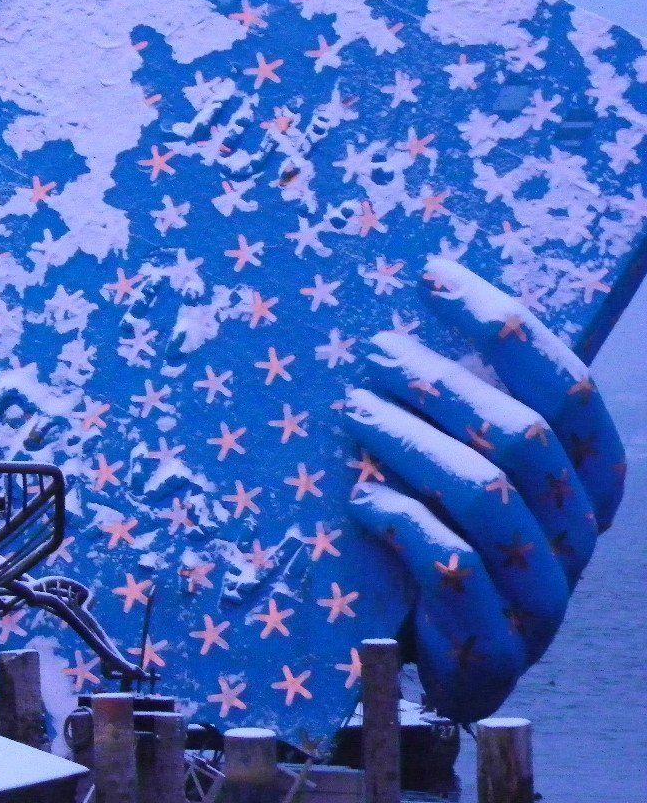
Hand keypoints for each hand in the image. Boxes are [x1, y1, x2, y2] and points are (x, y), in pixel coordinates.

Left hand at [344, 257, 624, 721]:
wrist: (447, 665)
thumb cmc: (454, 544)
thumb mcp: (471, 474)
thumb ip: (466, 415)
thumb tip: (405, 320)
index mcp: (589, 480)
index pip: (566, 387)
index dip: (505, 326)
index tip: (434, 277)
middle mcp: (576, 532)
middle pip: (523, 435)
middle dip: (443, 381)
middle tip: (373, 349)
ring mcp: (542, 593)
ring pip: (486, 495)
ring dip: (411, 441)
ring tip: (353, 409)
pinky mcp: (495, 643)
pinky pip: (451, 567)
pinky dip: (401, 520)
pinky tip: (358, 499)